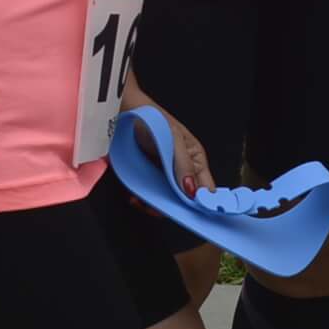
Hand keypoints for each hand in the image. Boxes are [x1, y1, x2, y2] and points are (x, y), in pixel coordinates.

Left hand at [120, 82, 213, 199]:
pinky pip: (148, 198)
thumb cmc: (153, 120)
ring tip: (142, 201)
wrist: (122, 112)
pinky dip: (141, 201)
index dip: (202, 203)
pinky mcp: (146, 179)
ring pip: (166, 202)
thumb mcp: (174, 140)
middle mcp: (181, 171)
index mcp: (196, 160)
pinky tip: (134, 197)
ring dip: (154, 205)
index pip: (206, 189)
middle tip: (159, 208)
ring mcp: (163, 176)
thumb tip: (192, 191)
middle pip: (184, 200)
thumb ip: (184, 166)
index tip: (191, 215)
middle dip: (173, 208)